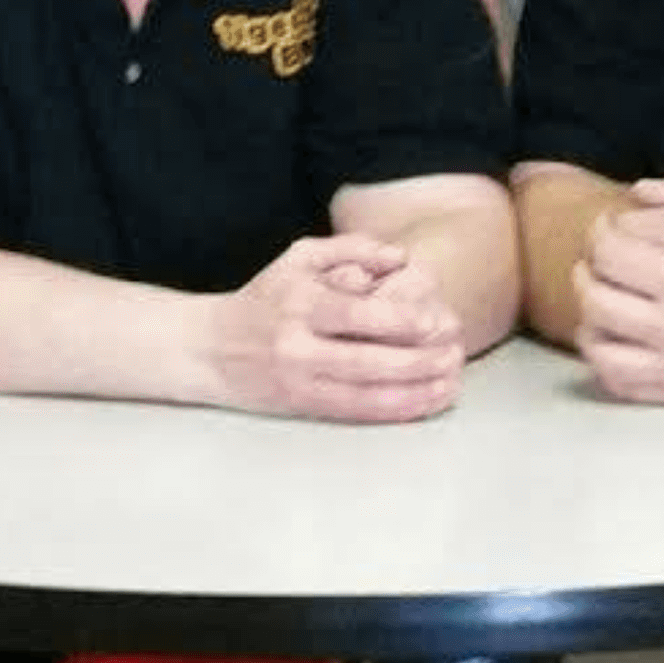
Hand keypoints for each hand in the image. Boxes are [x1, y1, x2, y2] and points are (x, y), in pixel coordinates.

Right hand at [213, 234, 465, 423]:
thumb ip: (351, 249)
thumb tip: (400, 257)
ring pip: (367, 396)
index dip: (400, 321)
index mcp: (299, 303)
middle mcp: (298, 347)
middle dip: (419, 361)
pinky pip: (358, 413)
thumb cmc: (265, 297)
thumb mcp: (299, 258)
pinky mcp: (304, 408)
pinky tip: (426, 402)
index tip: (435, 321)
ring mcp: (301, 383)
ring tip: (451, 381)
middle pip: (368, 362)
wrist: (208, 349)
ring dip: (416, 392)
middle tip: (455, 352)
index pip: (356, 316)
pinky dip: (396, 411)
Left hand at [571, 161, 663, 404]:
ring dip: (589, 305)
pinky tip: (613, 333)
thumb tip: (638, 190)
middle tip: (603, 255)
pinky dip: (601, 353)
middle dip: (589, 262)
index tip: (615, 224)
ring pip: (597, 332)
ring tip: (604, 290)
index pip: (610, 243)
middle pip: (595, 286)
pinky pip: (614, 376)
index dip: (604, 226)